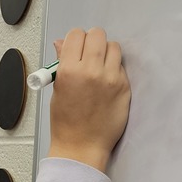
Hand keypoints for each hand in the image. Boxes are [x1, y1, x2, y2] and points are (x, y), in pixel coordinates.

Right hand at [47, 27, 129, 172]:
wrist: (81, 147)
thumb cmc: (66, 123)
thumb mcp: (57, 90)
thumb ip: (62, 63)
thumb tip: (61, 44)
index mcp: (68, 71)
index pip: (75, 35)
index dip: (75, 40)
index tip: (75, 47)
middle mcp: (90, 71)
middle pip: (97, 35)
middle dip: (91, 41)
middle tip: (89, 53)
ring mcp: (110, 78)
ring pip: (113, 46)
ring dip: (106, 52)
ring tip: (100, 66)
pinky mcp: (124, 87)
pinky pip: (121, 66)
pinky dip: (114, 69)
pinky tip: (106, 81)